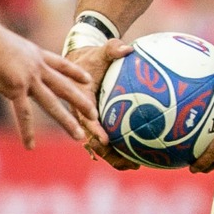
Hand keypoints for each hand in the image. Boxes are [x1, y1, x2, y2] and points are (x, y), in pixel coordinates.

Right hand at [0, 23, 98, 148]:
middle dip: (81, 102)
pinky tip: (30, 146)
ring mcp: (28, 78)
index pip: (60, 64)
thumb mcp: (1, 43)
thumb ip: (3, 56)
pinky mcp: (15, 88)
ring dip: (67, 121)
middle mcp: (36, 67)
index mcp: (34, 54)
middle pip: (64, 86)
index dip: (75, 72)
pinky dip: (26, 131)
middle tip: (94, 115)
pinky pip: (23, 114)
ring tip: (79, 136)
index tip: (88, 79)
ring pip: (52, 103)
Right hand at [67, 38, 135, 168]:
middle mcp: (81, 113)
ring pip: (98, 144)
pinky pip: (105, 139)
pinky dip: (117, 150)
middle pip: (91, 138)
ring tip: (134, 165)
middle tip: (125, 161)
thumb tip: (129, 48)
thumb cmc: (93, 57)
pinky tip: (135, 159)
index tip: (105, 140)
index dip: (94, 130)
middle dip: (106, 152)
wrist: (79, 63)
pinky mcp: (95, 124)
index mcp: (79, 98)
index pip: (85, 116)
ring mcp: (88, 121)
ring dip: (113, 156)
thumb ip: (113, 49)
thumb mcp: (101, 51)